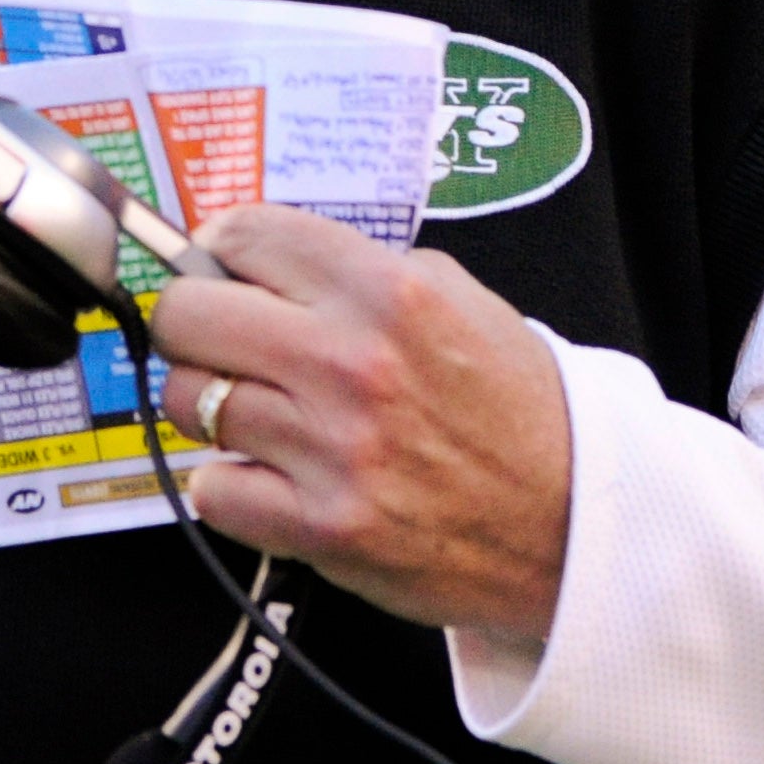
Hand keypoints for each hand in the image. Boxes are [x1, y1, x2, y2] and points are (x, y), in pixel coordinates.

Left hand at [149, 205, 570, 643]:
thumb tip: (254, 258)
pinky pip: (212, 491)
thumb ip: (356, 271)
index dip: (221, 248)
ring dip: (209, 404)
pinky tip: (271, 477)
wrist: (575, 521)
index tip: (223, 267)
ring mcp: (332, 451)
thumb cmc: (513, 406)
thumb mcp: (456, 298)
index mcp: (386, 292)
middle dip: (194, 321)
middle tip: (221, 340)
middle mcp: (351, 364)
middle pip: (187, 313)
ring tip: (258, 412)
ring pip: (187, 400)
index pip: (245, 234)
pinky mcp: (322, 530)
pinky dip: (230, 485)